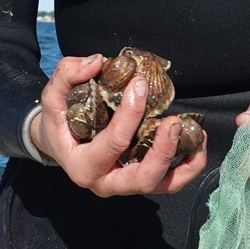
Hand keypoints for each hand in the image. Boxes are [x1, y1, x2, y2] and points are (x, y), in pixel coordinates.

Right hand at [29, 55, 207, 196]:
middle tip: (173, 120)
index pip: (112, 144)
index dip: (129, 114)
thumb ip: (68, 74)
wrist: (59, 142)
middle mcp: (105, 183)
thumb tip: (97, 62)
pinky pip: (171, 182)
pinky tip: (197, 139)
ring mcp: (126, 186)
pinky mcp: (142, 182)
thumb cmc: (58, 119)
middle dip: (162, 151)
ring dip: (183, 162)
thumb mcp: (53, 95)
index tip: (139, 84)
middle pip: (142, 178)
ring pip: (162, 185)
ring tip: (193, 131)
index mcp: (82, 166)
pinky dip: (189, 165)